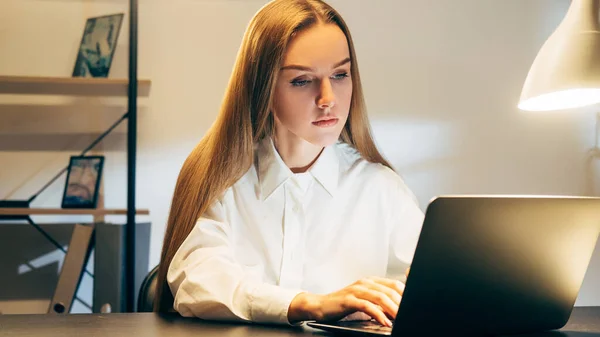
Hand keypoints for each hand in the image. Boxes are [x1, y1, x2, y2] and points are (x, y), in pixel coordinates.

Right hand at [288, 277, 404, 326]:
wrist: (319, 305)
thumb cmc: (343, 305)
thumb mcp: (364, 300)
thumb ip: (379, 302)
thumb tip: (397, 310)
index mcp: (371, 281)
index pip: (394, 284)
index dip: (406, 294)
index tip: (413, 305)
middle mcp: (365, 282)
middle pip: (390, 290)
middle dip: (402, 303)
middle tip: (409, 314)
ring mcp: (356, 290)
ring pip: (380, 297)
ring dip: (393, 309)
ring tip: (400, 319)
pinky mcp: (348, 300)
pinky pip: (367, 306)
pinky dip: (378, 314)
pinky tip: (384, 322)